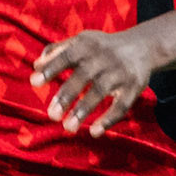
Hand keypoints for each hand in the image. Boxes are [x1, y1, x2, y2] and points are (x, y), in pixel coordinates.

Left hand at [31, 26, 161, 137]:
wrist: (142, 46)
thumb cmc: (102, 47)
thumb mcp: (82, 42)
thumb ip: (58, 52)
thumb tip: (36, 65)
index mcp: (87, 45)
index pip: (67, 56)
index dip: (51, 68)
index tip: (34, 82)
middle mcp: (103, 57)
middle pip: (83, 76)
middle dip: (67, 95)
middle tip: (52, 115)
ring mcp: (120, 72)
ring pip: (101, 90)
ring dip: (84, 109)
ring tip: (68, 127)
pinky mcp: (133, 87)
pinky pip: (122, 105)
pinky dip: (109, 119)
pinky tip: (94, 132)